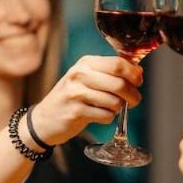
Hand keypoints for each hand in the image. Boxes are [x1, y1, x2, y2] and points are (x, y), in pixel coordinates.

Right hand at [27, 56, 142, 144]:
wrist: (44, 119)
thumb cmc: (72, 97)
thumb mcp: (88, 78)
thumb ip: (111, 73)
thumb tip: (138, 72)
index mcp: (86, 63)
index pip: (118, 64)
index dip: (134, 74)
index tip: (138, 82)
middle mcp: (80, 75)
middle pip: (120, 83)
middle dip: (133, 95)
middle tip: (133, 101)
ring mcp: (76, 93)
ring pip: (115, 102)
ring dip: (118, 108)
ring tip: (109, 108)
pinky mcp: (76, 112)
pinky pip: (106, 116)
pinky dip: (107, 118)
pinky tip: (98, 115)